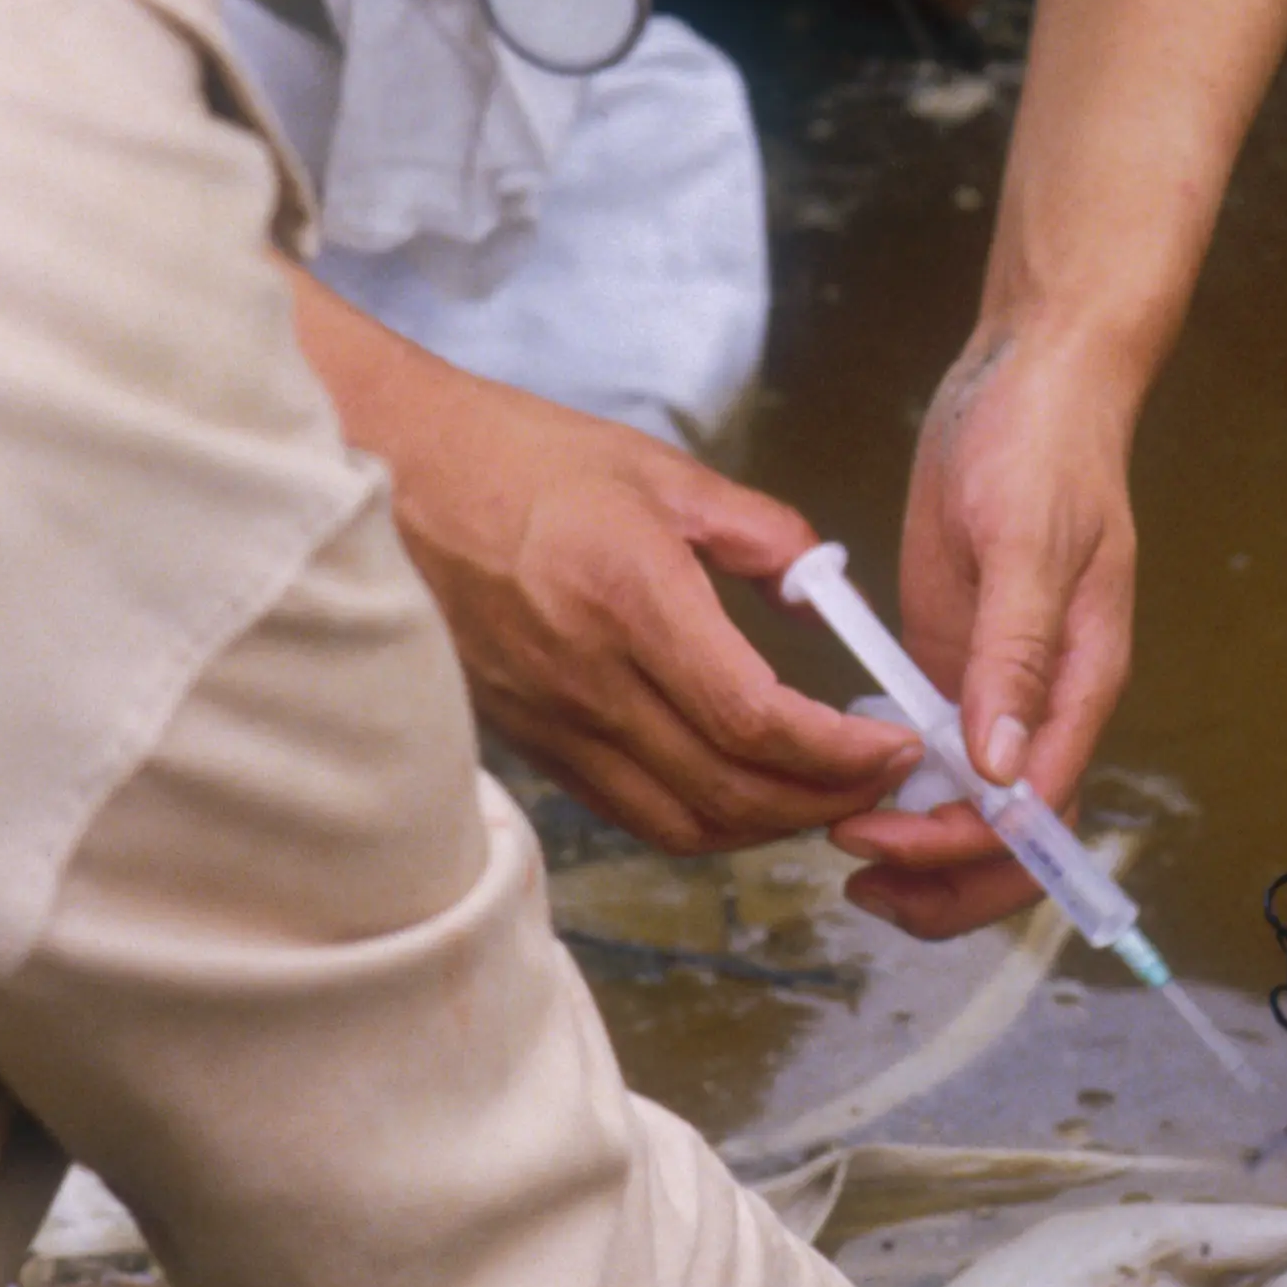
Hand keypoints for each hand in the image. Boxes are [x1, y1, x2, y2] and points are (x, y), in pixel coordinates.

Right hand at [294, 279, 913, 848]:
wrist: (394, 477)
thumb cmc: (519, 460)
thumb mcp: (660, 471)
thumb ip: (761, 533)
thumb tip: (824, 590)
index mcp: (631, 599)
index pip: (753, 719)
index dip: (838, 751)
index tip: (891, 741)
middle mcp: (589, 678)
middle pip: (731, 792)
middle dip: (826, 801)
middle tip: (883, 778)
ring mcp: (553, 722)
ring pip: (684, 822)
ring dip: (770, 825)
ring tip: (829, 793)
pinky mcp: (531, 742)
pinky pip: (633, 812)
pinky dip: (704, 821)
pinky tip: (744, 790)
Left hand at [833, 323, 1138, 939]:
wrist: (1031, 376)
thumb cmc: (1044, 445)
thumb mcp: (1028, 542)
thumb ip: (1017, 656)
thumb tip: (1002, 771)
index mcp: (1080, 681)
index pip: (1038, 810)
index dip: (964, 847)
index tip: (882, 834)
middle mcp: (1046, 702)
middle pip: (1019, 839)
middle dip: (946, 879)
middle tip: (859, 874)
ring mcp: (999, 687)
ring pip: (978, 812)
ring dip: (923, 852)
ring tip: (846, 856)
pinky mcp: (958, 660)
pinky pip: (939, 757)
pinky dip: (901, 793)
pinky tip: (844, 791)